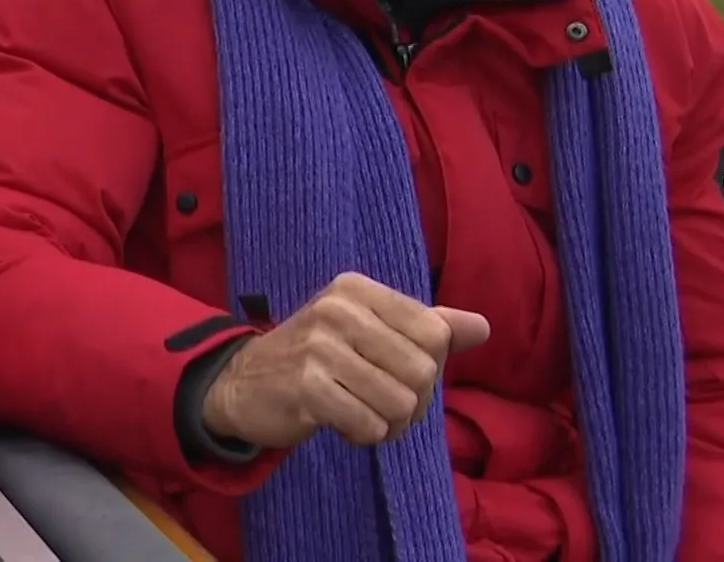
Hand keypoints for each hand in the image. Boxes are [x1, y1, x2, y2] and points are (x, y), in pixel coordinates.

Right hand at [201, 271, 488, 448]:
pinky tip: (340, 423)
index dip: (428, 365)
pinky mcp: (307, 387)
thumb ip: (425, 327)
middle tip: (380, 403)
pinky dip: (363, 434)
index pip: (435, 332)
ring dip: (388, 423)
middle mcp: (338, 310)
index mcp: (357, 289)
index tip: (396, 372)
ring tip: (361, 413)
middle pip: (423, 371)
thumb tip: (482, 327)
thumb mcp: (367, 330)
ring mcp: (320, 347)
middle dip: (412, 402)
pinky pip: (370, 424)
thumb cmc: (315, 356)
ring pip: (401, 403)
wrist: (240, 383)